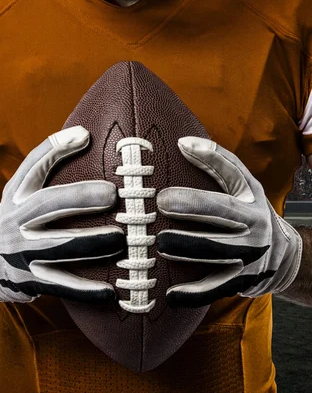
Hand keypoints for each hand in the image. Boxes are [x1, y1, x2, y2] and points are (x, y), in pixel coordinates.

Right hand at [0, 125, 124, 303]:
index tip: (85, 137)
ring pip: (60, 246)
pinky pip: (62, 285)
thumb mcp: (22, 190)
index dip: (56, 149)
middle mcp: (16, 221)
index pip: (33, 166)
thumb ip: (48, 162)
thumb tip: (84, 133)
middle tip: (113, 194)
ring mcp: (22, 252)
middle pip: (47, 204)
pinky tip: (111, 290)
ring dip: (92, 243)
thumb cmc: (16, 219)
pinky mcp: (32, 280)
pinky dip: (86, 289)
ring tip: (121, 239)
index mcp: (17, 195)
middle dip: (80, 198)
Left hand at [156, 137, 302, 307]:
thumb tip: (182, 142)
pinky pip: (215, 291)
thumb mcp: (245, 183)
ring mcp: (247, 263)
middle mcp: (253, 237)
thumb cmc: (253, 209)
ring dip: (185, 256)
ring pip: (214, 262)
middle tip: (155, 223)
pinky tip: (170, 295)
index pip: (222, 205)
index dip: (193, 202)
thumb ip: (217, 161)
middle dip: (185, 229)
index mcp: (251, 209)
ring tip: (158, 249)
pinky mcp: (240, 285)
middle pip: (217, 234)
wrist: (283, 254)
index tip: (162, 197)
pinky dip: (193, 295)